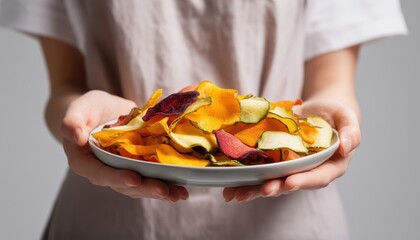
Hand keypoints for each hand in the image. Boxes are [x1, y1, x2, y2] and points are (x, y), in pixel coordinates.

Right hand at [61, 90, 188, 201]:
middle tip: (164, 190)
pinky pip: (150, 178)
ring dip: (159, 191)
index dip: (117, 178)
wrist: (102, 111)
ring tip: (178, 194)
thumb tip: (74, 135)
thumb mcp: (80, 109)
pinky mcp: (137, 167)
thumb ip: (72, 121)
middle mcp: (104, 172)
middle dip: (145, 188)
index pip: (100, 174)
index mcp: (86, 162)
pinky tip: (181, 188)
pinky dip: (165, 184)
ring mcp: (122, 172)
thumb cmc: (88, 109)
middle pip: (124, 185)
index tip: (134, 179)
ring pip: (140, 186)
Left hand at [223, 99, 360, 201]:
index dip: (304, 181)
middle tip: (261, 191)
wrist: (322, 110)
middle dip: (275, 188)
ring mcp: (291, 169)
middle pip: (291, 183)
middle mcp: (309, 172)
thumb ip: (352, 133)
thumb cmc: (337, 114)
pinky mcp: (276, 162)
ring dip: (255, 189)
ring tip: (236, 195)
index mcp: (330, 166)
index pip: (318, 177)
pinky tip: (230, 186)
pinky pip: (262, 171)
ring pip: (273, 182)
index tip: (289, 183)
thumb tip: (346, 148)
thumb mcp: (348, 118)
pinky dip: (246, 179)